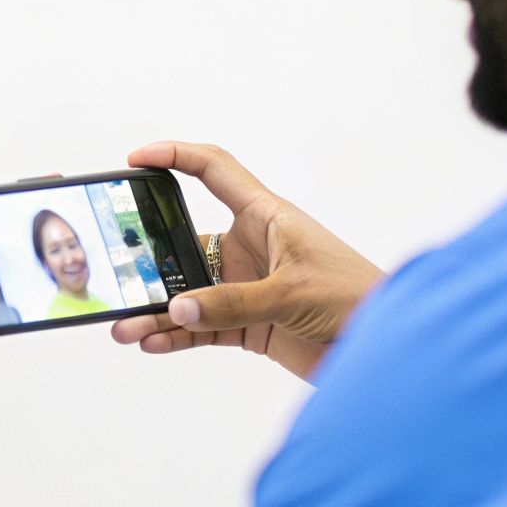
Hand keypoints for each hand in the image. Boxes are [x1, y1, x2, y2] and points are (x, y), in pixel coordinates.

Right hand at [112, 141, 383, 380]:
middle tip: (117, 272)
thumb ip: (232, 304)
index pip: (213, 171)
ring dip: (157, 309)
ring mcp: (247, 287)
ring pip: (188, 293)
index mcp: (265, 216)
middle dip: (149, 259)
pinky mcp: (250, 325)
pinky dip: (176, 335)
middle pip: (185, 242)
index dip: (175, 157)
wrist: (390, 349)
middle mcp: (251, 247)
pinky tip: (152, 343)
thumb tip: (177, 309)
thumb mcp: (292, 293)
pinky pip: (201, 326)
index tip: (136, 160)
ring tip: (125, 327)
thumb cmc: (358, 299)